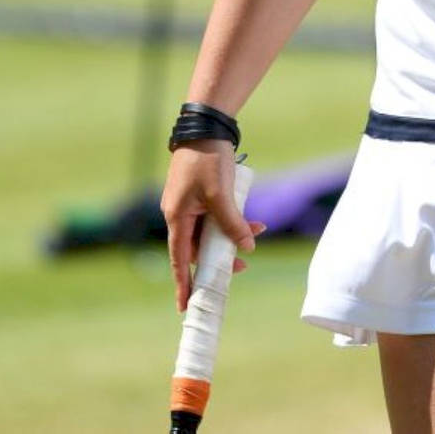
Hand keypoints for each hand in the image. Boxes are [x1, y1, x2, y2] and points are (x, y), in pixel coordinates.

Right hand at [162, 143, 266, 312]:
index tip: (185, 307)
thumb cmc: (208, 160)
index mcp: (176, 217)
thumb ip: (232, 224)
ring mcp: (189, 204)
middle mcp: (179, 214)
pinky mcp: (200, 194)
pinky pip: (215, 216)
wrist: (207, 126)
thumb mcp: (221, 195)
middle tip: (242, 268)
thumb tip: (246, 248)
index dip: (183, 284)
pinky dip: (231, 220)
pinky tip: (252, 218)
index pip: (179, 260)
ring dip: (231, 235)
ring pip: (210, 231)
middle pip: (198, 248)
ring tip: (257, 232)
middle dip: (220, 258)